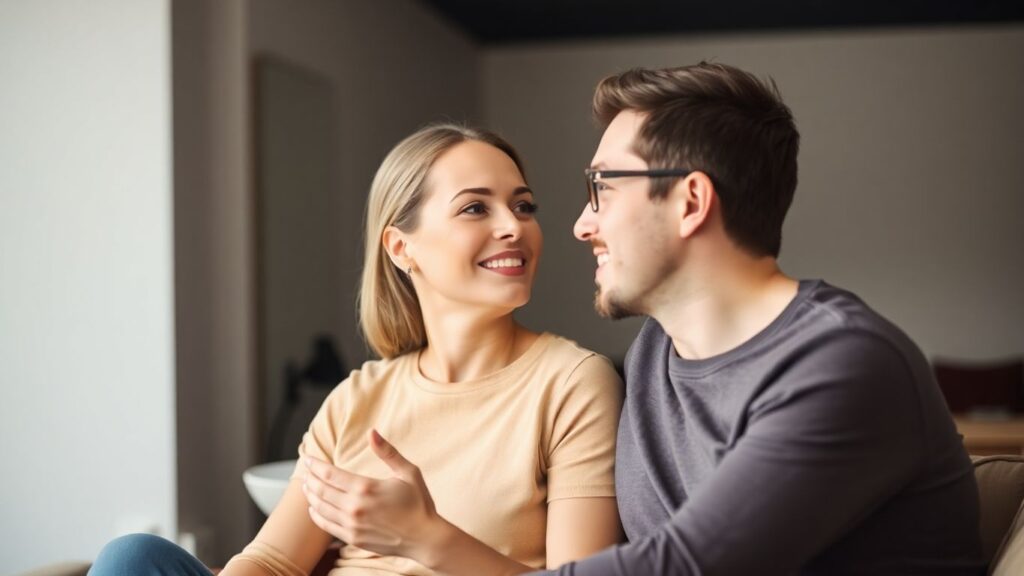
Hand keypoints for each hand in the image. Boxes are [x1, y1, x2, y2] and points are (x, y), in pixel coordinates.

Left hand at [302, 429, 445, 561]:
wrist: (425, 537)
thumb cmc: (419, 503)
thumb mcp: (408, 472)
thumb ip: (388, 452)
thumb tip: (372, 432)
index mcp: (366, 487)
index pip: (330, 474)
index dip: (316, 465)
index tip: (308, 458)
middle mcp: (355, 507)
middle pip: (321, 490)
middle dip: (309, 478)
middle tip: (305, 470)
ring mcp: (352, 525)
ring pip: (321, 508)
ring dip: (310, 495)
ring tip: (306, 486)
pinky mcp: (353, 538)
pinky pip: (327, 526)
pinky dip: (316, 515)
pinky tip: (314, 508)